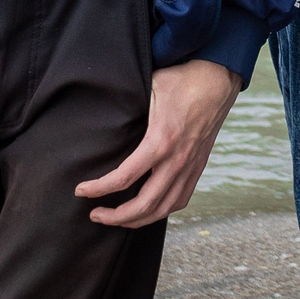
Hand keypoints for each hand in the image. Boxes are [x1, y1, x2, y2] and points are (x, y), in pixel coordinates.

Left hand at [78, 59, 242, 226]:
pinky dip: (161, 211)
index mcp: (161, 141)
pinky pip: (180, 200)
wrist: (218, 78)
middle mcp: (177, 160)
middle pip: (144, 204)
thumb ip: (127, 103)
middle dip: (115, 216)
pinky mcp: (198, 166)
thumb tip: (101, 112)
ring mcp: (190, 166)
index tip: (81, 190)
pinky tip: (147, 210)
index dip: (98, 189)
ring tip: (117, 219)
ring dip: (137, 220)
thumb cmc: (182, 80)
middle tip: (95, 214)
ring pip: (163, 209)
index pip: (124, 177)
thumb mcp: (148, 86)